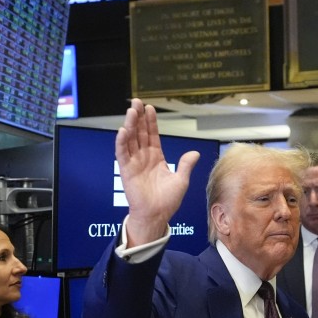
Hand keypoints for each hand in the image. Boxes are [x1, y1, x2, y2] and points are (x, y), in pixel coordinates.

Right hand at [115, 98, 199, 246]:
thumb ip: (186, 165)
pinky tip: (123, 130)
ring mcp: (134, 163)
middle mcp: (144, 158)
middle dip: (138, 117)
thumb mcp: (181, 180)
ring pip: (130, 139)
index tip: (150, 108)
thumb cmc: (167, 201)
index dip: (151, 122)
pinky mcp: (126, 170)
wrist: (157, 215)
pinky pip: (122, 153)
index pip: (152, 135)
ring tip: (131, 111)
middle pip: (140, 133)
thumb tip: (195, 153)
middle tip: (136, 102)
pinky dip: (122, 142)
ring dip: (130, 125)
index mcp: (156, 158)